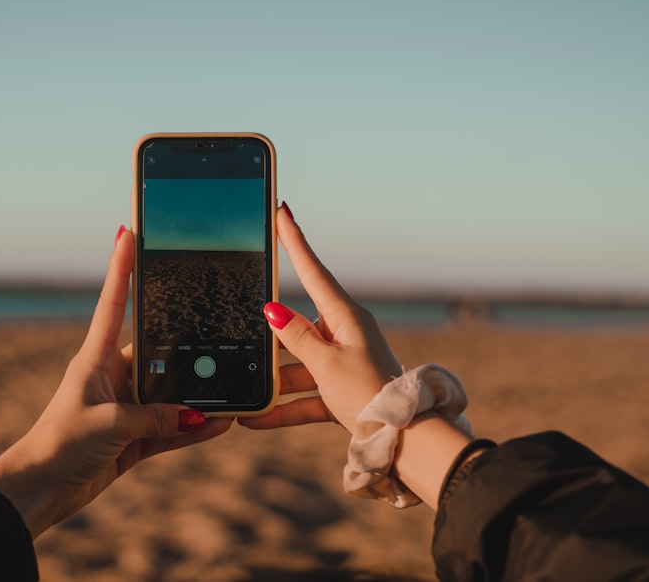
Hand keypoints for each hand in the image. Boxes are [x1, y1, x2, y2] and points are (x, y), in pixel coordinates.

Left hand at [0, 226, 231, 537]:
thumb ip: (156, 417)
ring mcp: (124, 407)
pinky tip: (220, 423)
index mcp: (96, 358)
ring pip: (169, 394)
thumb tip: (197, 416)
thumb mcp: (111, 424)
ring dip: (196, 395)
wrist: (39, 491)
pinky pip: (170, 427)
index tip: (130, 230)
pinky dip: (192, 428)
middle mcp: (112, 377)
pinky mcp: (131, 437)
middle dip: (187, 346)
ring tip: (230, 387)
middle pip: (157, 352)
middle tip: (219, 328)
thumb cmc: (60, 445)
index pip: (113, 302)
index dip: (122, 266)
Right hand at [240, 203, 402, 432]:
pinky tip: (255, 418)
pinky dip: (284, 406)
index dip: (294, 240)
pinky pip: (305, 394)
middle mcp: (344, 333)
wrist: (404, 439)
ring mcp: (342, 361)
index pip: (312, 269)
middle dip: (270, 333)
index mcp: (345, 316)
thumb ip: (297, 337)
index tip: (282, 210)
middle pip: (297, 323)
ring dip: (274, 380)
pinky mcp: (340, 389)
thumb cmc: (370, 394)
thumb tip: (273, 311)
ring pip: (298, 363)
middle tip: (245, 323)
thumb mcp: (327, 363)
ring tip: (244, 394)